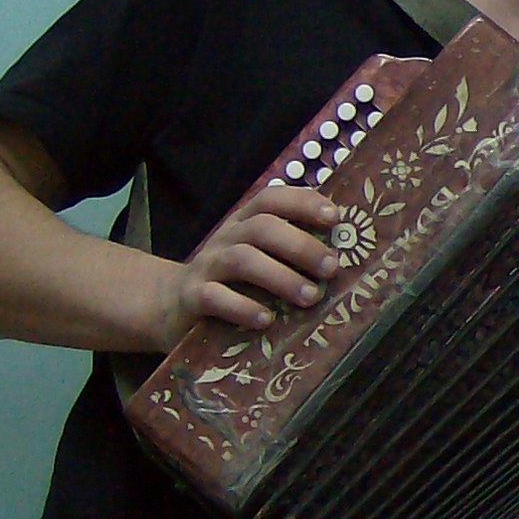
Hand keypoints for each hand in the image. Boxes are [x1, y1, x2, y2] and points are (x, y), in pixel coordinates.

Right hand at [156, 183, 339, 345]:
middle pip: (262, 227)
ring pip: (242, 259)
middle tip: (331, 268)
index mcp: (246, 222)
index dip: (302, 202)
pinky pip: (215, 297)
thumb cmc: (232, 280)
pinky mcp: (192, 297)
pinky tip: (266, 320)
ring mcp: (207, 265)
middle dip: (301, 245)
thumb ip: (291, 252)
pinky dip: (243, 307)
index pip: (272, 199)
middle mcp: (227, 237)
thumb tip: (345, 259)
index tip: (335, 217)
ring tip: (310, 297)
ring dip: (281, 277)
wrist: (173, 304)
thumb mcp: (259, 258)